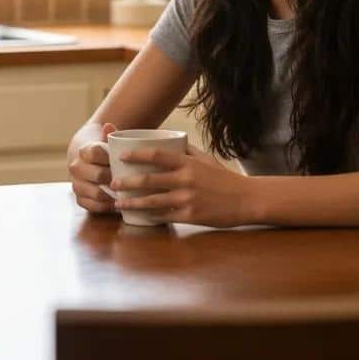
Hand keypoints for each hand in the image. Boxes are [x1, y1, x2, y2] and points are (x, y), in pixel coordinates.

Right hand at [68, 122, 117, 213]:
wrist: (85, 158)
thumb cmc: (101, 148)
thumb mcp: (105, 139)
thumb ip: (109, 134)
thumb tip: (109, 126)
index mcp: (83, 151)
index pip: (96, 153)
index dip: (111, 158)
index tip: (123, 160)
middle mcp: (76, 168)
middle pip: (98, 175)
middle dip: (115, 178)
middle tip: (129, 180)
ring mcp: (76, 184)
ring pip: (95, 193)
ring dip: (112, 195)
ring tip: (126, 195)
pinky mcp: (79, 198)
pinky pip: (92, 206)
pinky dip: (106, 207)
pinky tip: (117, 204)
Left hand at [111, 145, 249, 226]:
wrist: (246, 199)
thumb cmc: (223, 177)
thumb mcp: (205, 159)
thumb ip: (185, 151)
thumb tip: (167, 142)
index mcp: (187, 163)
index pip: (156, 156)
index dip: (136, 155)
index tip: (120, 156)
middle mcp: (185, 180)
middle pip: (149, 180)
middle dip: (127, 182)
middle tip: (112, 182)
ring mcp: (187, 199)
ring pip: (153, 201)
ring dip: (132, 202)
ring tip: (118, 203)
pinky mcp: (191, 217)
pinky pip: (165, 216)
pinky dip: (150, 217)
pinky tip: (139, 217)